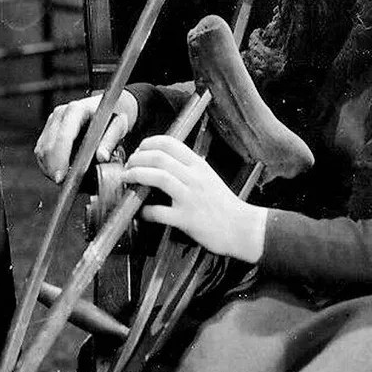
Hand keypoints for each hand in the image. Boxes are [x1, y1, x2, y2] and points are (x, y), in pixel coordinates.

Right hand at [34, 91, 139, 182]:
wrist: (105, 107)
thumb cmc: (111, 117)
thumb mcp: (118, 126)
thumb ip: (110, 141)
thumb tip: (101, 156)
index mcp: (76, 110)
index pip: (63, 137)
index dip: (60, 159)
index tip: (62, 177)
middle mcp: (60, 113)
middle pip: (48, 146)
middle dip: (53, 169)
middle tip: (64, 185)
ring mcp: (52, 121)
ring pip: (41, 150)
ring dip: (49, 168)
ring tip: (64, 180)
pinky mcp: (48, 129)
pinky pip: (41, 150)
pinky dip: (47, 164)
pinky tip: (59, 172)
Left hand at [123, 134, 267, 262]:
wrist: (243, 228)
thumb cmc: (225, 204)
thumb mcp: (209, 177)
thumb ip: (188, 168)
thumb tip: (163, 162)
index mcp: (199, 165)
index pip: (170, 143)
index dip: (149, 143)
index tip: (140, 149)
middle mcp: (194, 178)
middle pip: (159, 157)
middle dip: (137, 158)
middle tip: (129, 165)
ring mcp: (190, 198)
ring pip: (158, 177)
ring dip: (137, 175)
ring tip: (127, 179)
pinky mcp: (187, 219)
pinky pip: (160, 212)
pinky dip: (146, 210)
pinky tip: (141, 211)